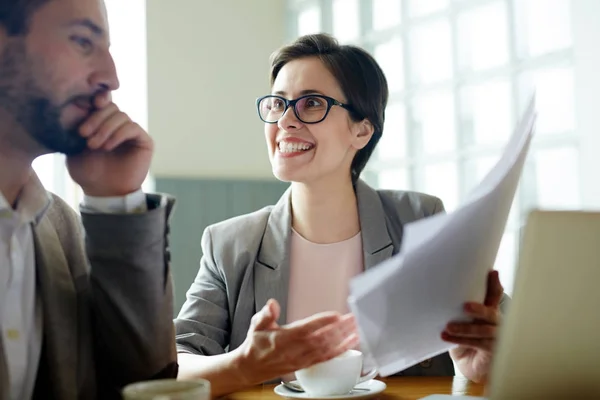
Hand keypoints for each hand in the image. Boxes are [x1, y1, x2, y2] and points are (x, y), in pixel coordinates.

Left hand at [67, 92, 152, 196]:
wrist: (103, 192)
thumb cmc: (87, 172)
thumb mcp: (73, 147)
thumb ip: (75, 126)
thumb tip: (75, 105)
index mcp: (102, 122)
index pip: (101, 101)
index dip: (95, 98)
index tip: (84, 105)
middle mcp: (118, 124)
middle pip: (110, 106)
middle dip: (95, 118)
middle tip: (83, 134)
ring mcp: (131, 132)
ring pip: (121, 116)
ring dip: (105, 129)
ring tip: (94, 146)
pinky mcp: (144, 140)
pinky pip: (132, 127)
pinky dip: (118, 134)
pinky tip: (107, 147)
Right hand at [233, 299, 358, 385]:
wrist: (251, 367)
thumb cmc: (256, 344)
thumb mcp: (257, 324)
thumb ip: (266, 314)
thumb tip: (272, 304)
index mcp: (282, 338)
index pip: (306, 329)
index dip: (322, 322)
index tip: (336, 315)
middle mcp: (294, 350)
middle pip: (321, 339)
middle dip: (339, 329)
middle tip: (352, 318)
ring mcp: (301, 359)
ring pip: (326, 349)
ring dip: (342, 339)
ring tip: (355, 328)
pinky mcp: (306, 364)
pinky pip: (325, 358)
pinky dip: (339, 351)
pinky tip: (350, 344)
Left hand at [442, 270, 503, 382]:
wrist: (468, 365)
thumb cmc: (464, 339)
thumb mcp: (459, 319)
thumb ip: (455, 306)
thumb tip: (440, 288)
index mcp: (489, 310)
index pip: (494, 295)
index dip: (494, 284)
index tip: (492, 272)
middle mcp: (496, 322)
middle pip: (491, 313)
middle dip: (479, 309)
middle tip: (465, 306)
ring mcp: (497, 337)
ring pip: (483, 330)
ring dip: (465, 328)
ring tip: (448, 326)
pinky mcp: (492, 351)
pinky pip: (477, 343)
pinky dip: (460, 340)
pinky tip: (446, 337)